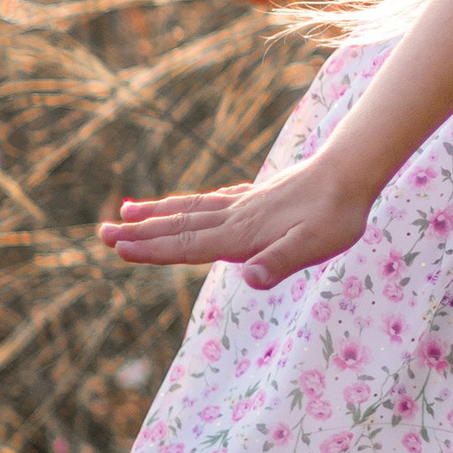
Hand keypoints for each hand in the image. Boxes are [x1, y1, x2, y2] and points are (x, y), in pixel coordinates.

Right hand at [100, 158, 372, 289]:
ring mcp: (245, 204)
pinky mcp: (257, 196)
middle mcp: (235, 217)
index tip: (118, 249)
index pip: (187, 245)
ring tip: (124, 211)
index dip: (152, 249)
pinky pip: (212, 201)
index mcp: (242, 235)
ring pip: (191, 210)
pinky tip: (184, 205)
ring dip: (156, 214)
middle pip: (178, 226)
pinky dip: (189, 204)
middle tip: (101, 234)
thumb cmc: (336, 216)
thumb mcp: (314, 246)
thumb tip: (248, 280)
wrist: (351, 173)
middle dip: (140, 233)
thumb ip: (279, 263)